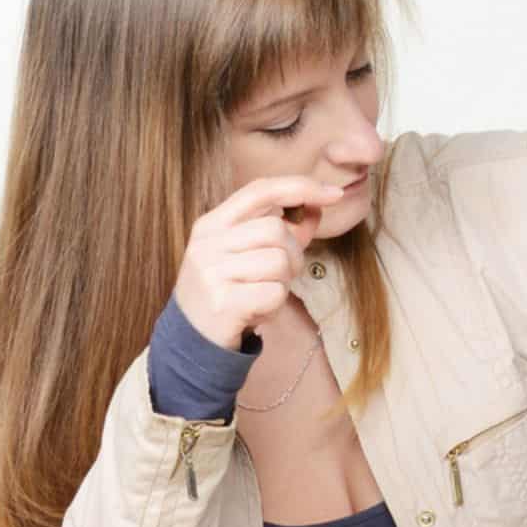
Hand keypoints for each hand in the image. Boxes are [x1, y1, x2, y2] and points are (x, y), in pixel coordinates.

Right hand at [174, 176, 345, 348]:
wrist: (191, 339)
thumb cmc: (228, 290)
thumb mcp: (247, 254)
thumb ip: (283, 230)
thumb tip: (317, 206)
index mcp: (212, 223)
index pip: (261, 190)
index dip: (301, 187)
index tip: (335, 193)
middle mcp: (207, 242)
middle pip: (275, 230)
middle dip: (293, 254)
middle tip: (281, 276)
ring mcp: (211, 271)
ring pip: (279, 262)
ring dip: (283, 283)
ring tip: (262, 294)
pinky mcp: (222, 302)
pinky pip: (275, 293)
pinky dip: (275, 306)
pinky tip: (257, 311)